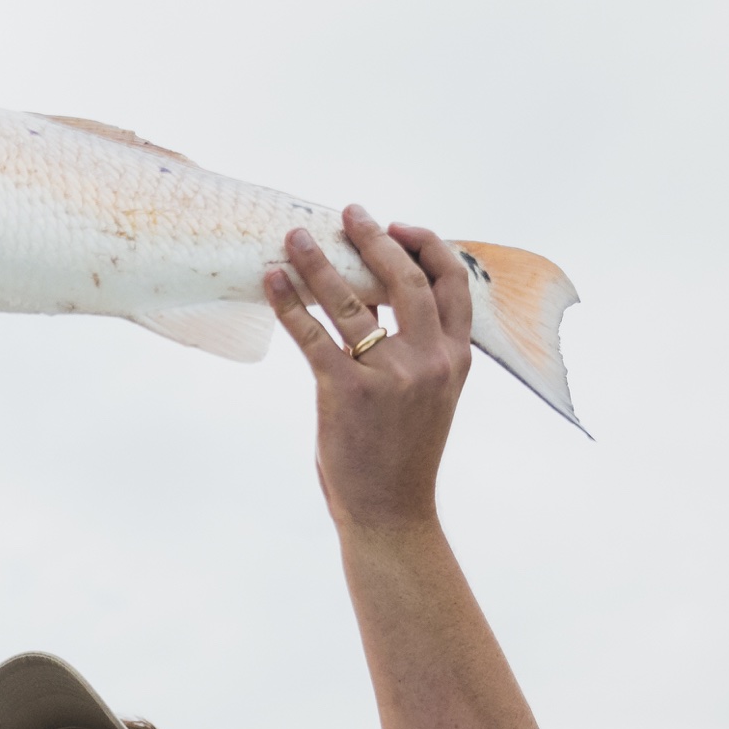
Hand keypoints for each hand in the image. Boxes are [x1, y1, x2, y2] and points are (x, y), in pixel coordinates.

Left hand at [265, 210, 470, 529]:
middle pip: (403, 277)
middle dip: (373, 238)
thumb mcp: (428, 397)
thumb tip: (373, 305)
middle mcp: (429, 360)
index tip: (398, 227)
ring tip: (295, 237)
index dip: (426, 245)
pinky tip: (273, 280)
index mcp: (456, 358)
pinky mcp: (347, 391)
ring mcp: (390, 375)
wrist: (392, 514)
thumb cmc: (402, 456)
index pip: (452, 281)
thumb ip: (413, 351)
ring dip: (319, 261)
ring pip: (351, 299)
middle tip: (347, 214)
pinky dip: (290, 302)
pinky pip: (313, 334)